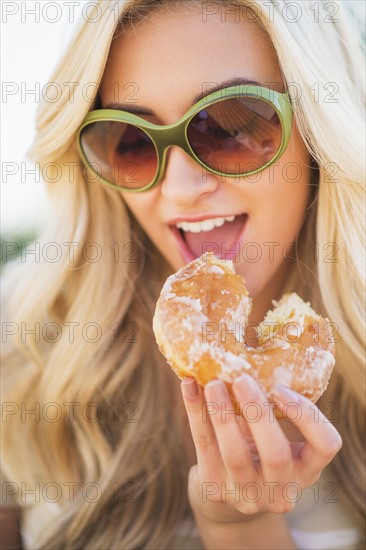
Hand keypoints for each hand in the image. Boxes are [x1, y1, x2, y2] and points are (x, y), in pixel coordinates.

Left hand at [181, 374, 341, 524]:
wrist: (227, 488)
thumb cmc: (257, 447)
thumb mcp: (274, 434)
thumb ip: (272, 407)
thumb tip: (250, 354)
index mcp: (306, 470)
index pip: (326, 446)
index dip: (307, 416)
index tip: (280, 389)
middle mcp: (281, 489)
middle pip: (276, 454)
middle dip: (258, 413)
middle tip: (242, 379)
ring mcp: (248, 495)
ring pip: (235, 455)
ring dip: (222, 415)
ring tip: (213, 383)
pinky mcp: (215, 489)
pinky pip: (204, 447)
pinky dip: (195, 413)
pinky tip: (190, 387)